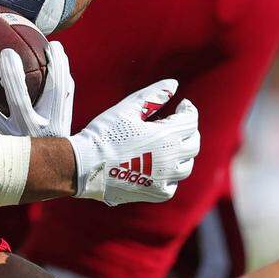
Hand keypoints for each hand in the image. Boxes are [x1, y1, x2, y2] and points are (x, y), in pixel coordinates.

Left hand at [0, 42, 72, 136]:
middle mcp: (29, 135)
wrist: (47, 179)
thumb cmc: (54, 135)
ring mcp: (5, 142)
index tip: (54, 47)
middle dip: (13, 78)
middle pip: (20, 103)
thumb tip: (57, 45)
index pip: (60, 93)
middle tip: (5, 54)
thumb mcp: (63, 113)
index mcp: (53, 124)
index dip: (60, 70)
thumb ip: (62, 83)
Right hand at [67, 79, 199, 205]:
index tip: (182, 104)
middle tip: (177, 123)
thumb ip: (153, 95)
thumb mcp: (127, 109)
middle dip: (189, 130)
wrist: (85, 165)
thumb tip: (173, 84)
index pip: (190, 121)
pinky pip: (173, 183)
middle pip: (193, 143)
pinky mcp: (157, 193)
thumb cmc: (105, 133)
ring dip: (182, 153)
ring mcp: (166, 178)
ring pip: (186, 165)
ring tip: (169, 145)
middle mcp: (172, 159)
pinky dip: (170, 174)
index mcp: (167, 136)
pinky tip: (158, 167)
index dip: (188, 110)